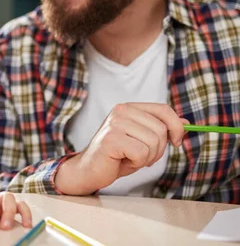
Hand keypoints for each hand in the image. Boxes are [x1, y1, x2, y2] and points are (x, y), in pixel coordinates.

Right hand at [55, 103, 187, 194]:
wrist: (90, 170)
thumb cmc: (117, 156)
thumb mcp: (143, 140)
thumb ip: (162, 129)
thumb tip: (186, 123)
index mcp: (129, 107)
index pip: (163, 109)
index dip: (176, 126)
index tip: (177, 142)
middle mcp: (121, 111)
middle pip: (161, 129)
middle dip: (158, 149)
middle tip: (141, 156)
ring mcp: (115, 124)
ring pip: (153, 142)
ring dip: (147, 157)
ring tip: (129, 158)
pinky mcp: (111, 139)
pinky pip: (141, 153)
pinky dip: (137, 163)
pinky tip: (122, 161)